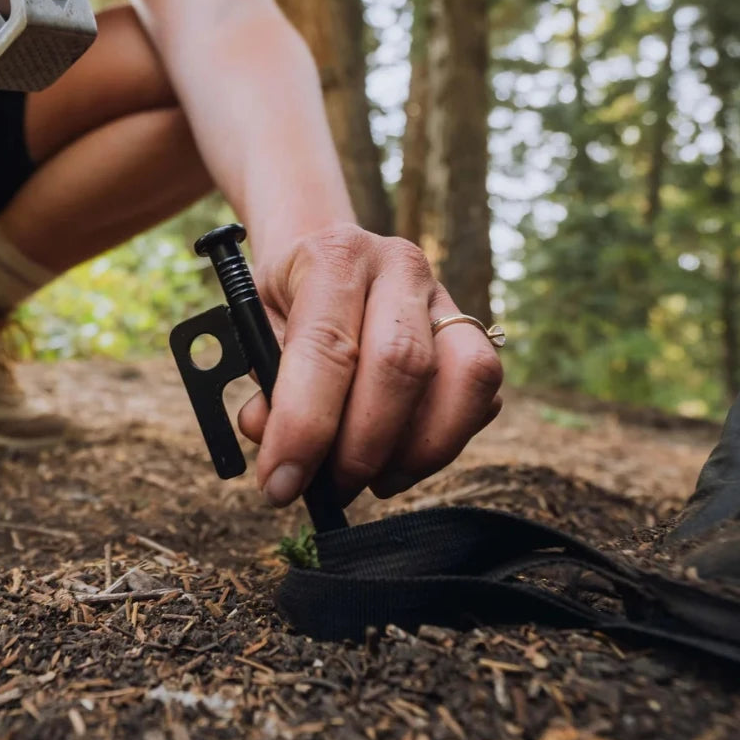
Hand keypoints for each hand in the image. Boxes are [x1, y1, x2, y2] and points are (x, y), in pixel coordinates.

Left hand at [237, 223, 503, 507]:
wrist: (329, 252)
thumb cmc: (289, 299)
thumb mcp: (255, 328)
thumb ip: (265, 386)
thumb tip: (277, 445)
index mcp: (336, 257)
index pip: (328, 347)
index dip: (305, 425)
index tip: (281, 483)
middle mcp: (400, 267)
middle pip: (404, 364)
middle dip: (366, 445)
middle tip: (336, 487)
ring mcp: (446, 298)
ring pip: (465, 379)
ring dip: (419, 451)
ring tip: (375, 478)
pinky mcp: (475, 332)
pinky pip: (484, 396)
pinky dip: (447, 440)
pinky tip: (404, 452)